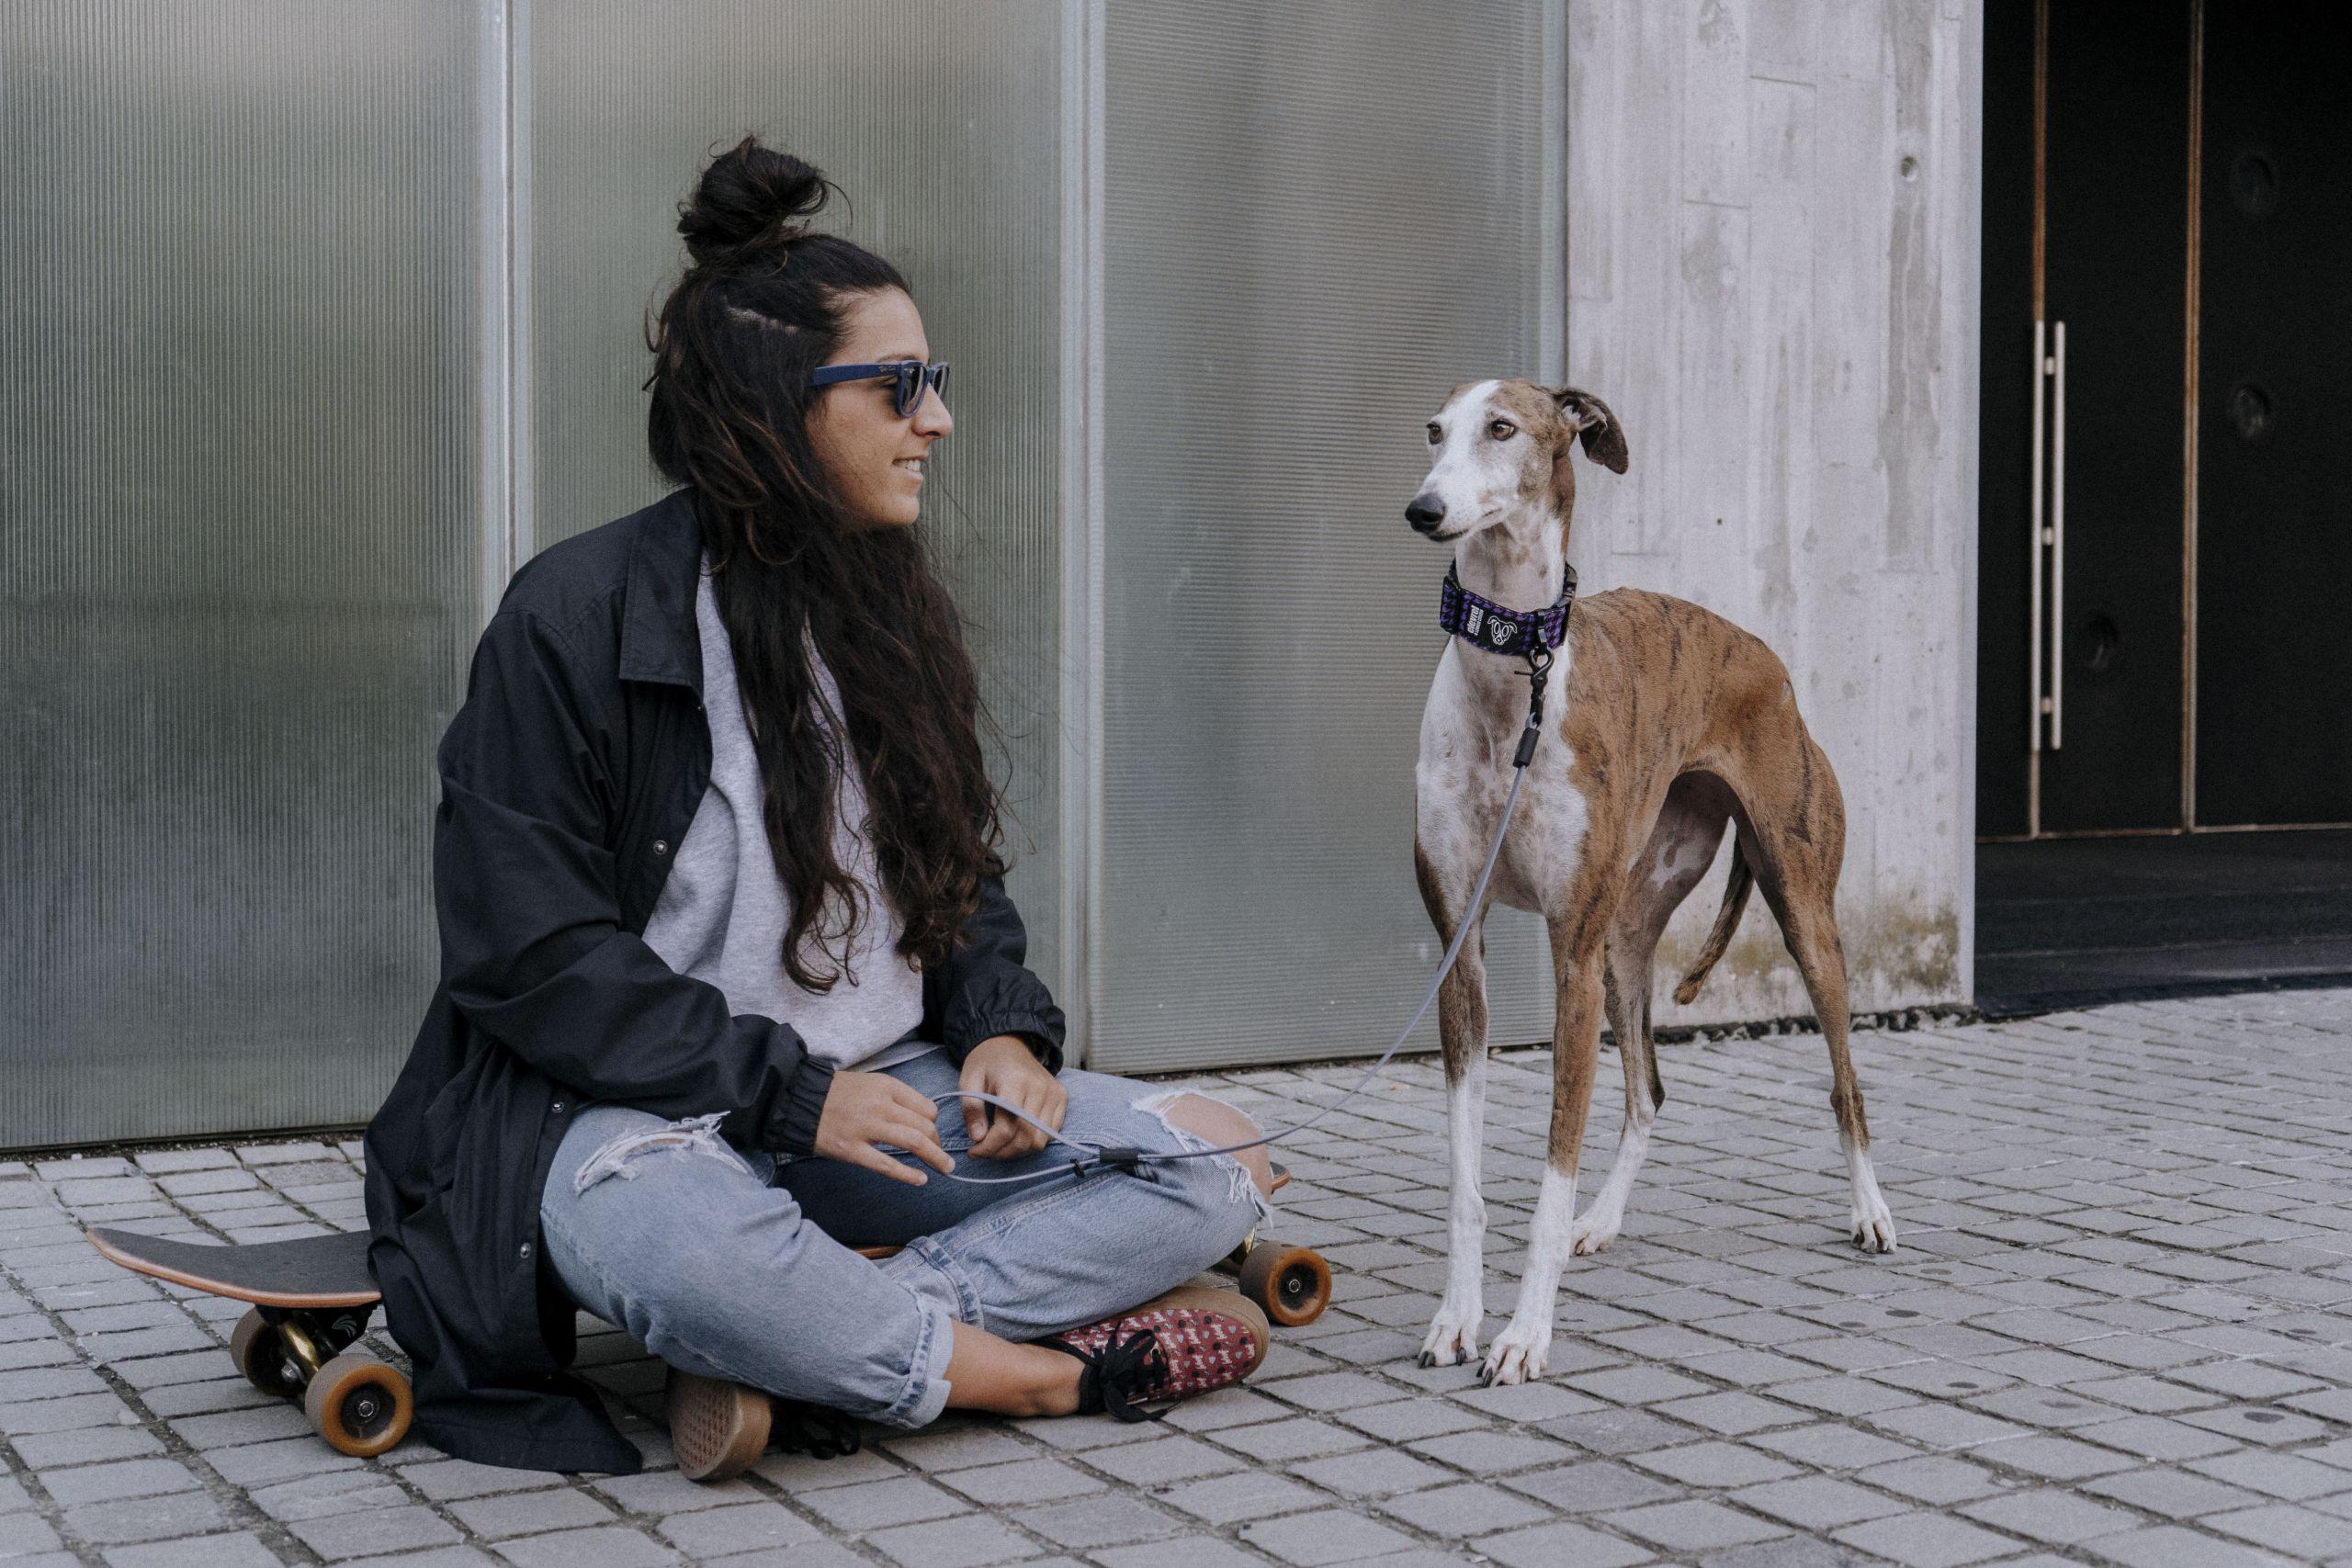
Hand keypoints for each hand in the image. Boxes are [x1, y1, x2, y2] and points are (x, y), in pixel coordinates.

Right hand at [813, 1070, 953, 1186]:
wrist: (798, 1100)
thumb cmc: (836, 1093)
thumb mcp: (870, 1083)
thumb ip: (895, 1098)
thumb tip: (922, 1117)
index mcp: (887, 1087)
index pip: (926, 1107)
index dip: (934, 1124)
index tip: (932, 1133)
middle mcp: (881, 1106)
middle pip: (924, 1126)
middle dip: (937, 1143)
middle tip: (939, 1154)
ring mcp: (866, 1128)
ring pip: (913, 1143)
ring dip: (935, 1157)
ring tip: (946, 1168)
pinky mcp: (852, 1150)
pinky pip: (887, 1165)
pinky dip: (908, 1174)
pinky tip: (921, 1180)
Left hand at [958, 1036, 1065, 1160]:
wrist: (1008, 1043)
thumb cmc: (986, 1063)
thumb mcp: (969, 1081)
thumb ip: (972, 1109)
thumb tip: (978, 1138)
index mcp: (1015, 1082)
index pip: (1006, 1128)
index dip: (988, 1147)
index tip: (974, 1151)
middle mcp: (1040, 1088)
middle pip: (1025, 1138)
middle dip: (1001, 1153)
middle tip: (984, 1152)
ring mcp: (1054, 1093)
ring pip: (1040, 1140)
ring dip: (1018, 1151)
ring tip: (999, 1147)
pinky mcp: (1061, 1098)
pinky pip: (1051, 1133)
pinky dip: (1033, 1141)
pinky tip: (1016, 1137)